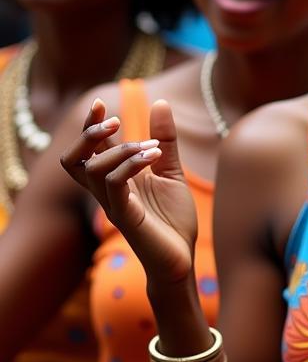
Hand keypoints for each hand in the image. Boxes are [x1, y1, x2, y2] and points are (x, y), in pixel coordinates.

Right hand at [61, 98, 197, 285]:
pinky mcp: (125, 218)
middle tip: (116, 121)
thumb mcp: (172, 172)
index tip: (101, 104)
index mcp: (114, 180)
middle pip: (72, 161)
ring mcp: (113, 206)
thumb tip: (161, 103)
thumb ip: (165, 141)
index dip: (88, 126)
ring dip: (121, 149)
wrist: (181, 259)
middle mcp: (106, 192)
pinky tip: (153, 156)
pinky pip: (114, 185)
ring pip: (93, 170)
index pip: (87, 151)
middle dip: (87, 135)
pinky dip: (131, 164)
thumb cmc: (172, 220)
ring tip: (152, 146)